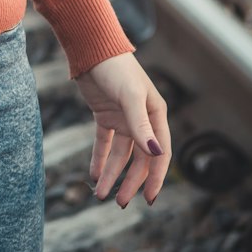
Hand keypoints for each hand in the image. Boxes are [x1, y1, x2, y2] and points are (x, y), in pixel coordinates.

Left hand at [75, 52, 170, 205]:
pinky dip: (100, 159)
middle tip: (119, 203)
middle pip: (139, 159)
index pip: (159, 154)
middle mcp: (142, 119)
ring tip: (101, 194)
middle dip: (130, 182)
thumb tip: (156, 155)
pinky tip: (94, 175)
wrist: (91, 49)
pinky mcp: (105, 115)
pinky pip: (104, 143)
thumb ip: (141, 126)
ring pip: (120, 154)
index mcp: (155, 115)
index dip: (155, 178)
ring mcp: (123, 118)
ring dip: (112, 174)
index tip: (148, 199)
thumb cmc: (116, 69)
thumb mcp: (130, 97)